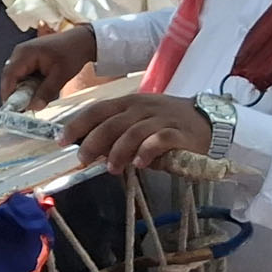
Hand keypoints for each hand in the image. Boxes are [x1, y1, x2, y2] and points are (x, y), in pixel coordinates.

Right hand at [0, 25, 97, 108]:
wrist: (82, 40)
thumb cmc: (72, 54)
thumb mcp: (61, 76)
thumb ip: (46, 92)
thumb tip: (33, 108)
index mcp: (25, 53)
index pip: (9, 76)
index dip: (8, 93)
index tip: (13, 110)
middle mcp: (19, 52)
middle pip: (9, 77)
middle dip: (14, 93)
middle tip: (23, 108)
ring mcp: (22, 54)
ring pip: (15, 76)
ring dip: (21, 89)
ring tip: (31, 100)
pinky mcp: (27, 58)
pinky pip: (21, 74)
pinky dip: (26, 84)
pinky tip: (36, 90)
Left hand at [60, 93, 213, 173]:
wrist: (210, 120)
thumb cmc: (169, 123)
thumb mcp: (140, 122)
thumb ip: (118, 133)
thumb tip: (92, 151)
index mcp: (129, 103)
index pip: (97, 110)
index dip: (77, 125)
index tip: (62, 140)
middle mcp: (142, 107)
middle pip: (111, 123)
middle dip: (92, 142)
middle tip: (83, 160)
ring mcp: (161, 118)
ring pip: (132, 132)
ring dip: (118, 152)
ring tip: (111, 169)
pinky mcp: (179, 132)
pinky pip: (158, 140)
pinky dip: (146, 152)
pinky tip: (140, 164)